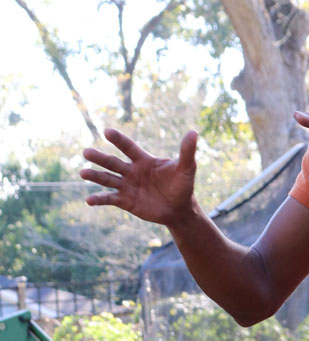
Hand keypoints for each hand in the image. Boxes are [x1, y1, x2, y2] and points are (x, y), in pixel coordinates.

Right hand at [80, 127, 198, 226]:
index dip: (119, 140)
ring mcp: (127, 186)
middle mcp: (132, 171)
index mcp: (144, 160)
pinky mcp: (126, 201)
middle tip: (86, 152)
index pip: (129, 148)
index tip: (107, 131)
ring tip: (83, 172)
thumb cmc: (183, 186)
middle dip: (100, 158)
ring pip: (108, 179)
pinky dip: (99, 199)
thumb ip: (187, 152)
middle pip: (113, 162)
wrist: (180, 209)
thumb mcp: (186, 169)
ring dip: (95, 176)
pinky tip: (89, 200)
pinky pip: (110, 199)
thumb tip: (194, 132)